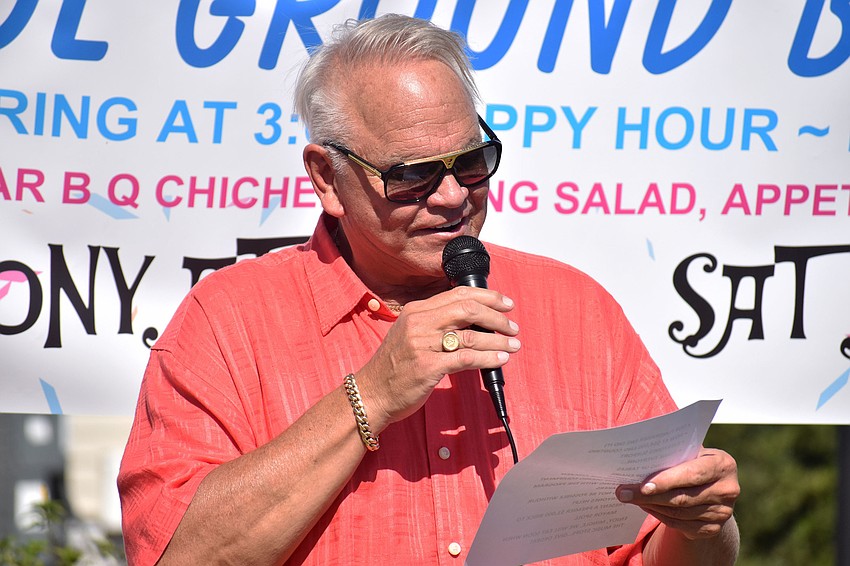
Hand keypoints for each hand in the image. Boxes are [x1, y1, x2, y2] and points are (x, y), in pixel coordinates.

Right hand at [355, 286, 520, 428]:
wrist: (372, 394)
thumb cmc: (395, 367)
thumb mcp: (411, 335)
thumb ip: (437, 325)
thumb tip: (476, 323)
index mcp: (416, 310)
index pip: (458, 294)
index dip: (488, 297)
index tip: (506, 304)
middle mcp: (419, 322)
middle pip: (468, 309)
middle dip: (497, 317)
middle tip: (513, 326)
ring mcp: (422, 344)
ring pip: (471, 334)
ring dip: (498, 340)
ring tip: (513, 345)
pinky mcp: (428, 366)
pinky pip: (466, 358)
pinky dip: (488, 358)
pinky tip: (500, 359)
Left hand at [616, 447, 738, 539]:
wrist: (713, 486)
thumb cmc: (694, 461)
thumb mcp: (691, 451)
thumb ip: (673, 452)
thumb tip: (636, 454)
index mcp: (723, 464)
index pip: (692, 474)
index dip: (667, 480)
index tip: (642, 485)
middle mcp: (727, 490)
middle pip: (682, 497)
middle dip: (649, 496)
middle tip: (623, 493)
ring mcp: (723, 512)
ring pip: (679, 513)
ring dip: (651, 506)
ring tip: (631, 498)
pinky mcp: (713, 528)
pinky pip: (680, 525)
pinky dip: (660, 516)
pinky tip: (646, 506)